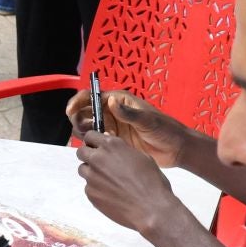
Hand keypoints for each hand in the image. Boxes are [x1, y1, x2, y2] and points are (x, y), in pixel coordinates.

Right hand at [63, 89, 192, 166]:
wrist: (175, 148)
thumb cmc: (164, 129)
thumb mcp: (147, 120)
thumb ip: (128, 112)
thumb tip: (110, 101)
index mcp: (118, 101)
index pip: (91, 96)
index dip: (78, 101)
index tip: (70, 111)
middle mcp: (112, 112)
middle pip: (85, 112)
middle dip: (78, 119)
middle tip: (84, 130)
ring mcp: (112, 128)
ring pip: (87, 128)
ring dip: (84, 133)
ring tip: (94, 140)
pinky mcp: (113, 142)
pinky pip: (96, 142)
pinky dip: (92, 144)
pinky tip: (100, 150)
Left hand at [75, 130, 181, 237]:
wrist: (151, 209)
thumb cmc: (152, 183)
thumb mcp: (141, 157)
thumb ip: (122, 150)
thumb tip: (112, 148)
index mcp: (111, 145)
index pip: (90, 136)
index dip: (93, 141)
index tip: (96, 146)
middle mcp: (98, 159)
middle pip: (81, 152)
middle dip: (88, 155)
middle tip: (100, 163)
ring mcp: (92, 177)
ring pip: (83, 169)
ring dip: (91, 172)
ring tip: (109, 180)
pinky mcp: (90, 193)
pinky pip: (88, 187)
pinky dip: (96, 189)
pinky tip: (112, 193)